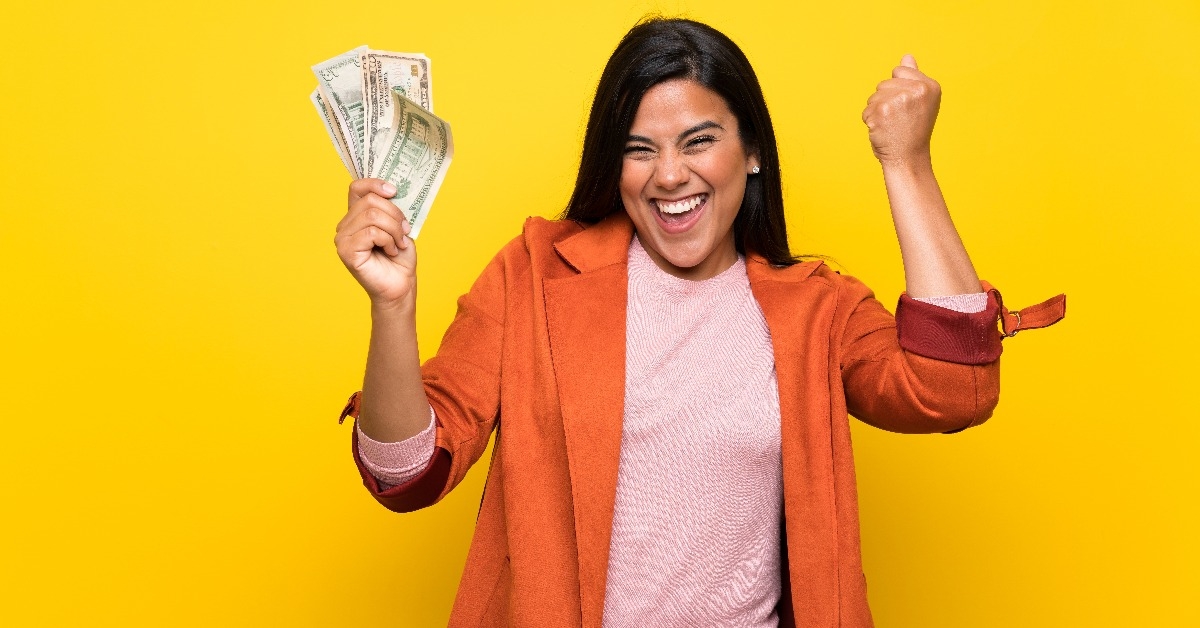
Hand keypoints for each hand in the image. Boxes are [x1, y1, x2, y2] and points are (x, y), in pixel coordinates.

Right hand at [334, 178, 416, 309]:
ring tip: (399, 243)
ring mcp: (342, 239)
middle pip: (370, 201)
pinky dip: (388, 240)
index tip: (394, 191)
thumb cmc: (399, 258)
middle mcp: (345, 226)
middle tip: (405, 230)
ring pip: (372, 215)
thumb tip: (391, 190)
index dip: (375, 184)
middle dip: (394, 214)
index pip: (357, 188)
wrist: (401, 285)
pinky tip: (391, 251)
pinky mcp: (346, 251)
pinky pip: (372, 232)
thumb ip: (389, 208)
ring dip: (394, 229)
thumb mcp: (398, 226)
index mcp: (356, 216)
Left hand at [862, 55, 940, 165]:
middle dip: (886, 101)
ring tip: (892, 125)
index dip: (898, 89)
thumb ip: (914, 78)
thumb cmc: (913, 131)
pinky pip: (867, 110)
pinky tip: (884, 131)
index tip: (909, 107)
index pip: (899, 70)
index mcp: (930, 86)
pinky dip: (871, 122)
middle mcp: (917, 90)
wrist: (909, 159)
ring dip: (878, 112)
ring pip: (873, 97)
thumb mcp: (920, 101)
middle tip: (900, 120)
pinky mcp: (883, 111)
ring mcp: (899, 99)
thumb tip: (907, 56)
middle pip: (884, 83)